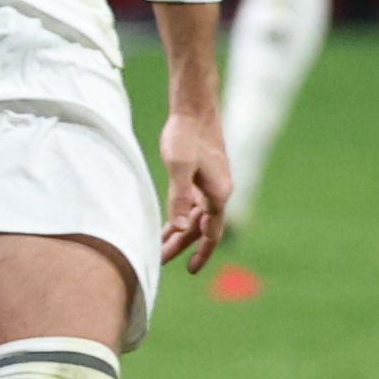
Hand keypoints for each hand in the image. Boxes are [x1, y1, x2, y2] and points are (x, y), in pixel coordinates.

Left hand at [158, 103, 231, 270]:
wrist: (194, 108)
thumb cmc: (186, 135)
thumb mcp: (179, 168)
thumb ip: (179, 199)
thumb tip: (182, 228)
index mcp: (218, 194)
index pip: (211, 233)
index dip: (201, 252)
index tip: (191, 271)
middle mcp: (219, 191)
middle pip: (202, 227)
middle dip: (183, 245)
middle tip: (159, 261)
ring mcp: (211, 183)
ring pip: (196, 216)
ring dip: (181, 231)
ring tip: (160, 247)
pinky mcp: (202, 174)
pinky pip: (193, 203)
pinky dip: (182, 215)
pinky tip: (170, 221)